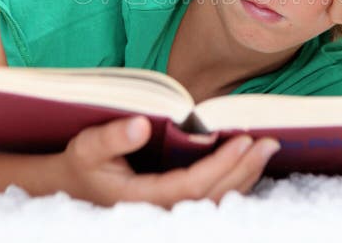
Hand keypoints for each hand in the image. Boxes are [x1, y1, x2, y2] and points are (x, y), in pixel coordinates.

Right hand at [56, 115, 280, 208]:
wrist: (73, 186)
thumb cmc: (81, 164)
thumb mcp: (87, 147)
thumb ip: (110, 137)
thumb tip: (142, 125)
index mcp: (140, 201)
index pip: (191, 186)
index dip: (220, 165)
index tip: (242, 140)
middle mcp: (159, 214)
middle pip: (212, 198)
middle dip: (243, 169)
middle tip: (269, 141)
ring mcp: (168, 216)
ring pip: (216, 203)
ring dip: (245, 177)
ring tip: (267, 148)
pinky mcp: (176, 210)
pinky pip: (212, 202)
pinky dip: (235, 183)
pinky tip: (250, 163)